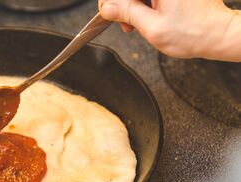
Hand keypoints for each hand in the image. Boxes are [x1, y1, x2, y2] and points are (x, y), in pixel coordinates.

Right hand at [98, 0, 240, 60]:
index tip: (107, 14)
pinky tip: (145, 18)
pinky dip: (144, 5)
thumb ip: (127, 13)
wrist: (218, 35)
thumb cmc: (192, 33)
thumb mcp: (152, 27)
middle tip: (125, 24)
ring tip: (135, 26)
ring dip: (133, 7)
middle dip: (122, 5)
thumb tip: (107, 7)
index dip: (110, 2)